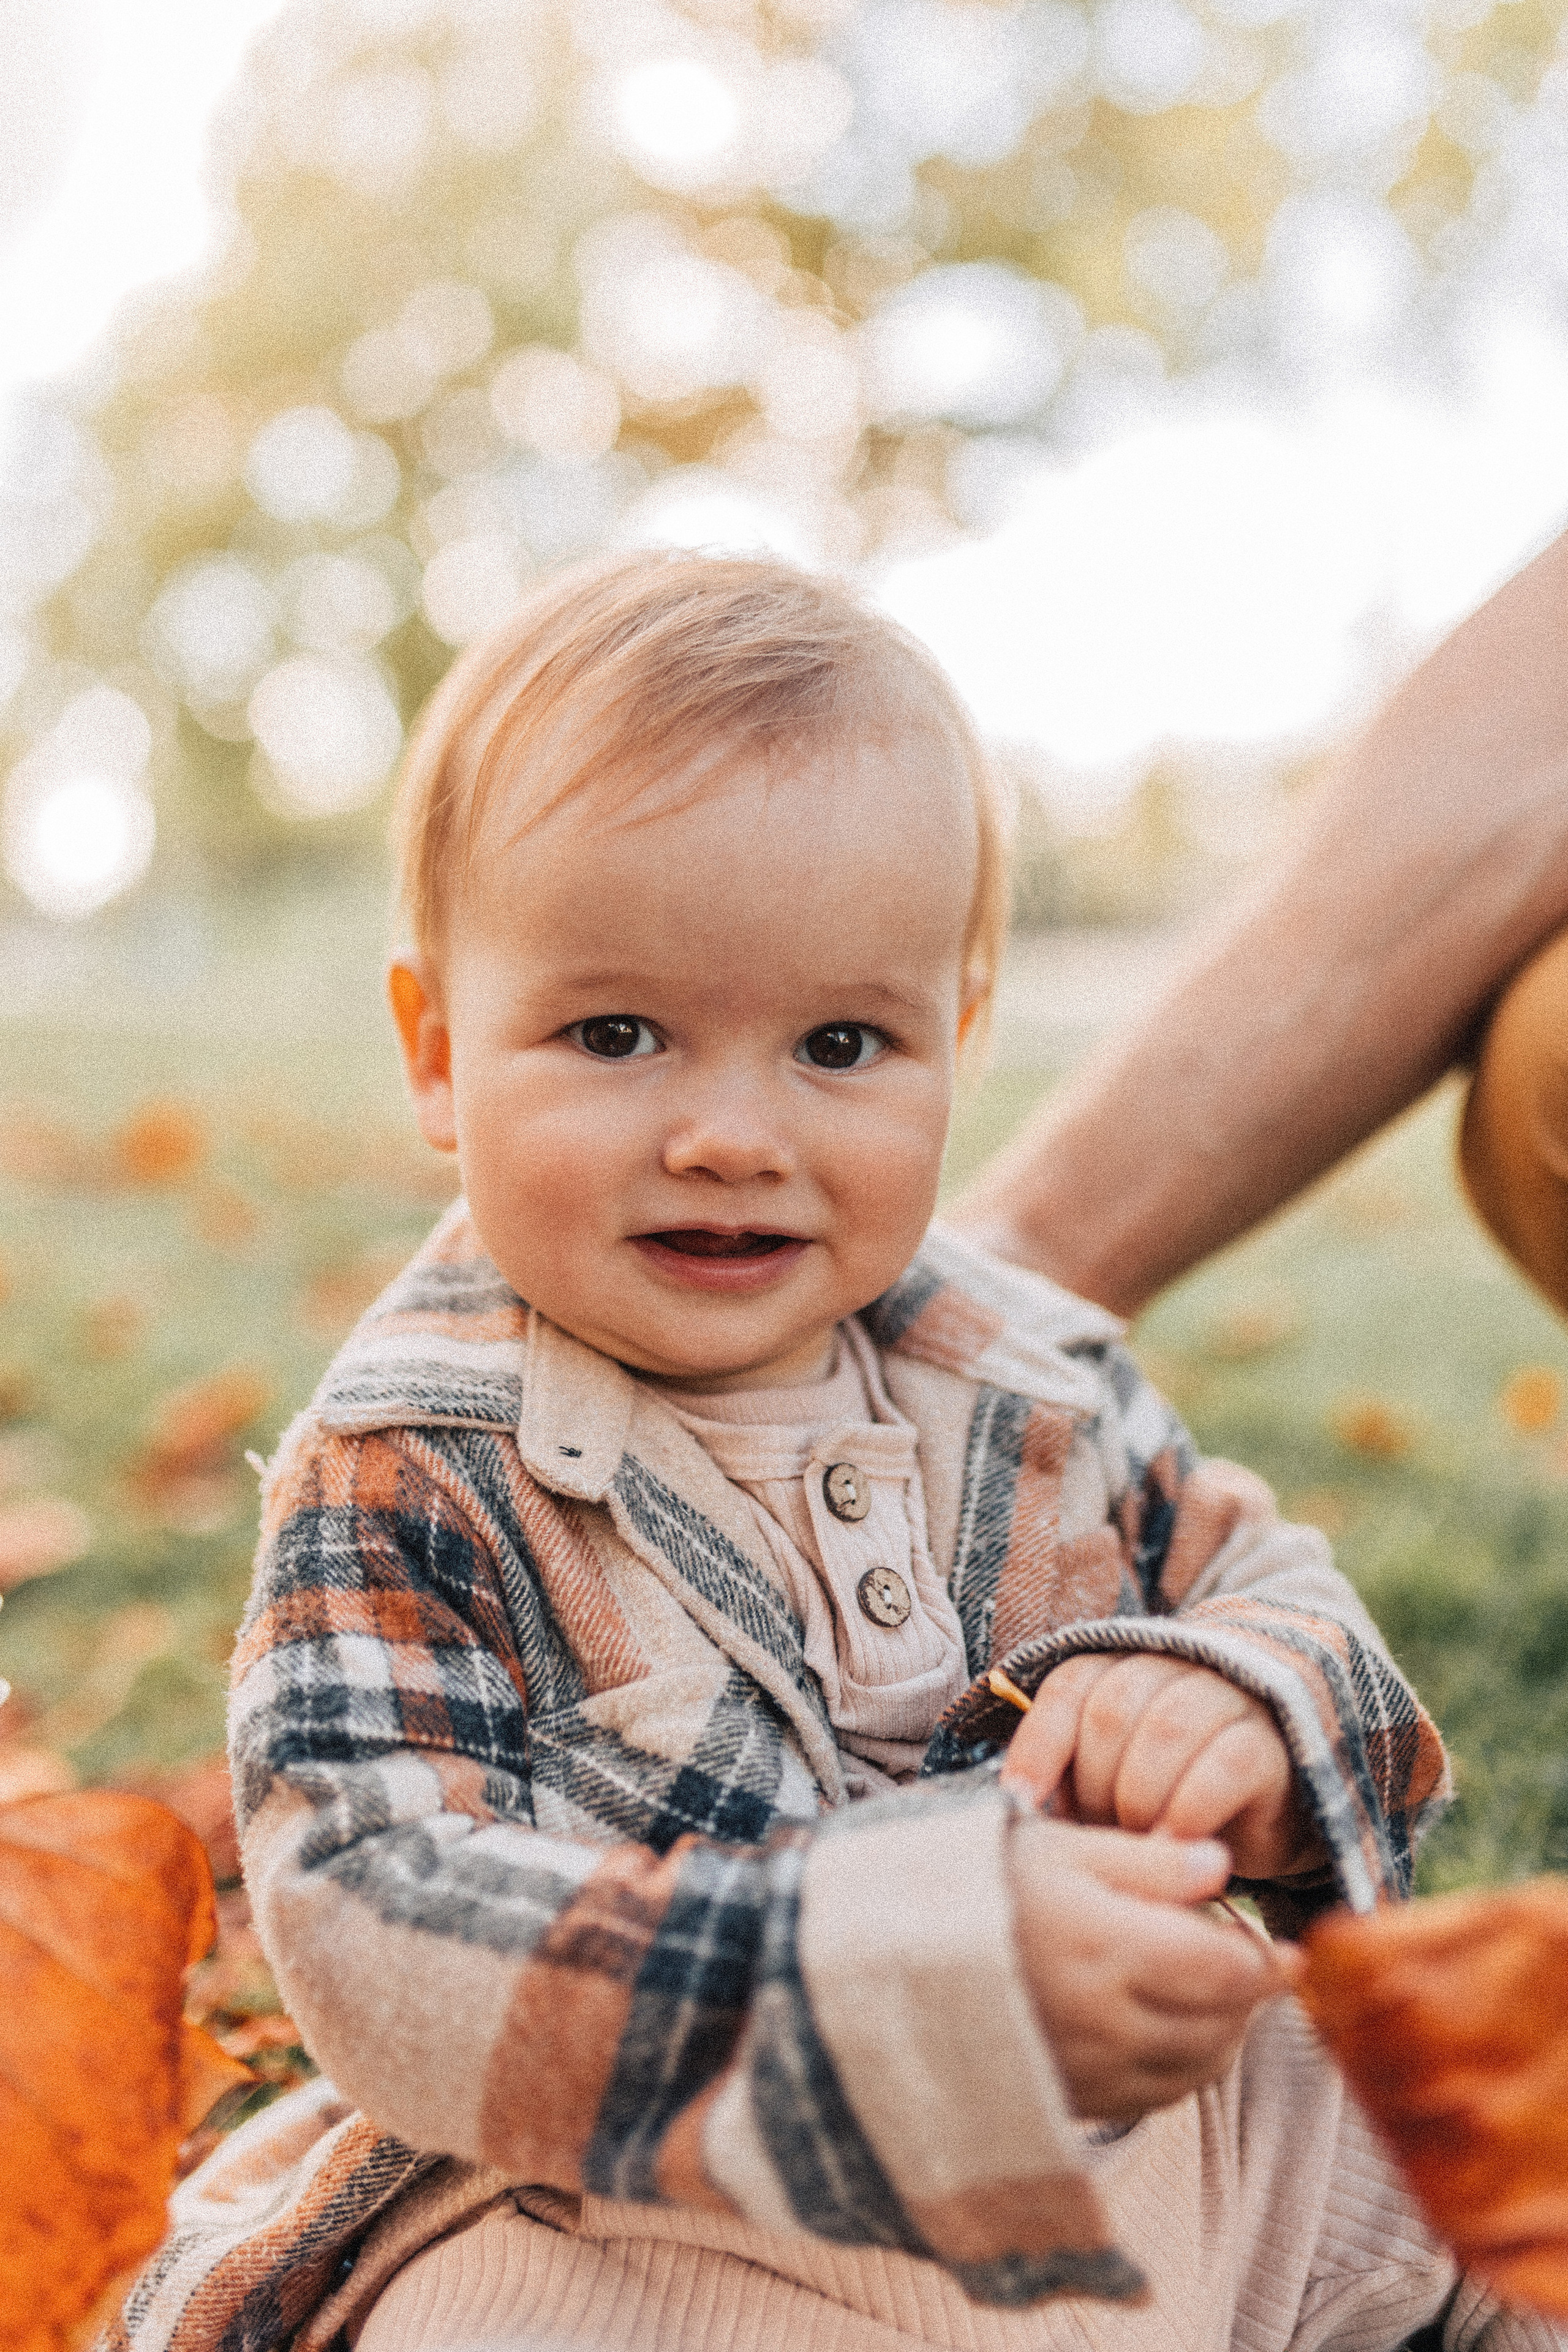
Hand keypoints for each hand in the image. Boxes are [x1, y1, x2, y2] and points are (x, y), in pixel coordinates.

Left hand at [999, 1654, 1322, 1880]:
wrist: (1274, 1788)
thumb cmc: (1174, 1790)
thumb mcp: (1114, 1779)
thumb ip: (1071, 1776)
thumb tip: (1020, 1806)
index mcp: (1124, 1668)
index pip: (1069, 1687)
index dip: (1039, 1744)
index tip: (1020, 1800)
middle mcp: (1174, 1670)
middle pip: (1111, 1711)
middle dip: (1094, 1783)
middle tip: (1100, 1831)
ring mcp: (1227, 1700)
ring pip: (1164, 1731)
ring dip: (1139, 1798)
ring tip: (1138, 1839)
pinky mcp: (1270, 1745)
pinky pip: (1223, 1765)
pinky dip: (1189, 1810)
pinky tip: (1176, 1841)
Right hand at [1008, 1819, 1298, 2118]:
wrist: (892, 1954)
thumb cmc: (979, 1884)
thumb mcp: (1059, 1845)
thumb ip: (1145, 1860)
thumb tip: (1221, 1867)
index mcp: (1107, 1946)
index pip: (1224, 1971)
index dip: (1270, 1963)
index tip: (1295, 1951)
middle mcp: (1104, 2019)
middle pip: (1219, 2024)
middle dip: (1249, 1996)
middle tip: (1250, 1962)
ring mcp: (1087, 2068)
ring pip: (1194, 2069)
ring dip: (1222, 2035)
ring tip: (1214, 1994)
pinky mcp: (1069, 2098)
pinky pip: (1152, 2099)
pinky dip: (1179, 2068)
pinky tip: (1167, 2030)